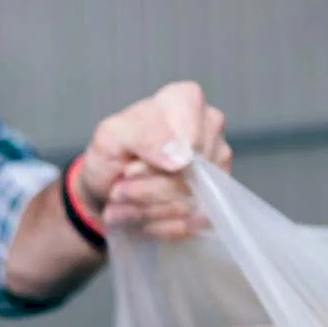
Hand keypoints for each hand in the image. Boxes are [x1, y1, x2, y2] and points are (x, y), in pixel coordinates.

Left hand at [75, 80, 231, 240]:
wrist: (109, 189)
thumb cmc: (112, 155)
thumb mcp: (111, 137)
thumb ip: (143, 137)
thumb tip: (183, 159)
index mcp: (185, 101)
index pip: (187, 140)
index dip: (154, 162)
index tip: (129, 166)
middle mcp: (211, 128)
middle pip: (188, 173)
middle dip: (145, 190)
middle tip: (120, 188)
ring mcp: (218, 165)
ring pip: (188, 201)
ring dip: (147, 210)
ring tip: (127, 203)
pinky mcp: (216, 200)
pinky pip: (191, 223)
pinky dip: (159, 225)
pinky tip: (142, 216)